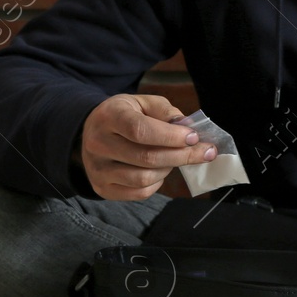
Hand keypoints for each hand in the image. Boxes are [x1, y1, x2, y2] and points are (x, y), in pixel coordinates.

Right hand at [77, 94, 215, 200]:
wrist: (92, 132)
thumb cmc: (125, 115)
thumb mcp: (143, 103)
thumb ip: (165, 112)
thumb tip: (187, 129)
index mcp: (109, 116)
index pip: (140, 130)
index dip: (171, 136)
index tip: (194, 137)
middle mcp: (98, 144)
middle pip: (146, 157)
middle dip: (181, 156)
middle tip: (204, 152)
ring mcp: (98, 169)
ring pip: (143, 178)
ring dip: (168, 169)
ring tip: (175, 158)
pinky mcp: (102, 188)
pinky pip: (139, 193)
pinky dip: (157, 184)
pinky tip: (160, 171)